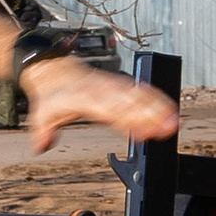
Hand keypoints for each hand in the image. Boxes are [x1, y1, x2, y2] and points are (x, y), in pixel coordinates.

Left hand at [18, 56, 179, 152]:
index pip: (109, 111)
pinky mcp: (118, 85)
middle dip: (150, 114)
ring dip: (157, 107)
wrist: (54, 69)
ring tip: (174, 120)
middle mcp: (103, 91)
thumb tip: (40, 146)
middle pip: (130, 103)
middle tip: (169, 126)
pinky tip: (168, 107)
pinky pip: (138, 89)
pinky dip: (154, 97)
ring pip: (138, 95)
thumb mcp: (41, 115)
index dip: (127, 119)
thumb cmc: (52, 96)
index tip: (143, 131)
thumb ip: (42, 132)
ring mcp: (112, 86)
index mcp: (85, 98)